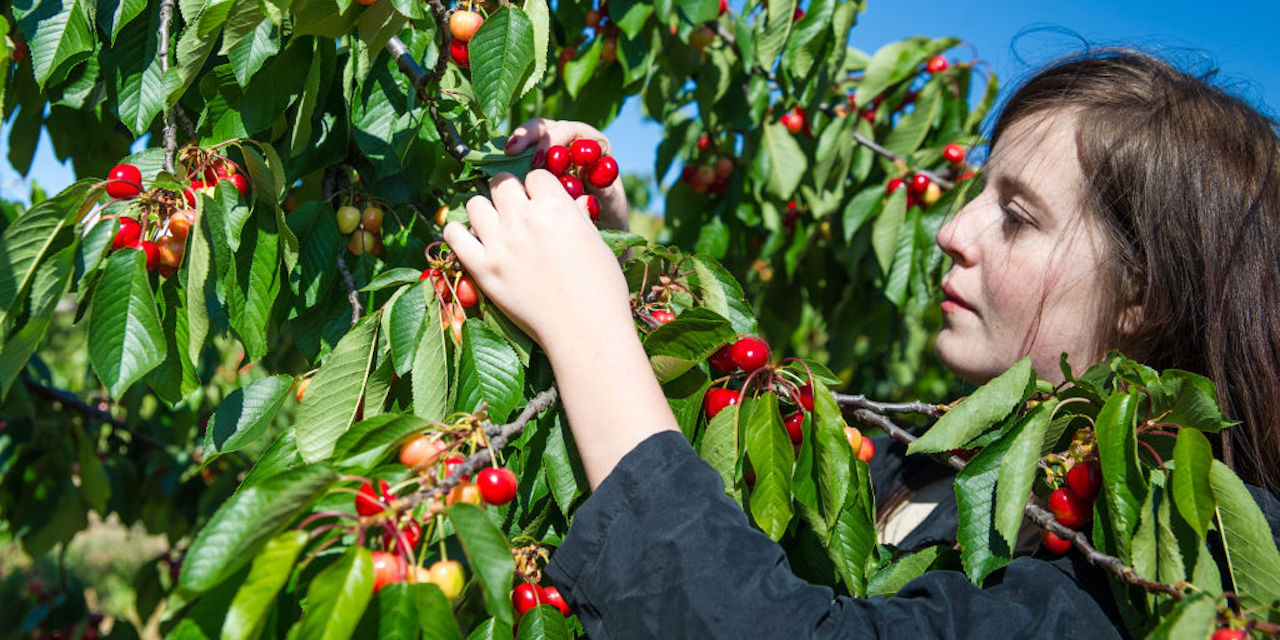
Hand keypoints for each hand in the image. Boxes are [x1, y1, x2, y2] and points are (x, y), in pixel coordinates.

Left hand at [442, 170, 632, 351]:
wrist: (585, 331)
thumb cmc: (602, 289)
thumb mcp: (597, 243)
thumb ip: (577, 217)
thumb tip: (574, 200)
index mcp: (556, 207)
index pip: (535, 176)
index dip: (539, 188)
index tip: (541, 202)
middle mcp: (523, 219)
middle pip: (502, 184)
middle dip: (509, 192)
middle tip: (515, 211)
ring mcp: (499, 244)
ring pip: (475, 203)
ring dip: (484, 209)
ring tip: (494, 225)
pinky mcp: (483, 269)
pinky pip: (454, 235)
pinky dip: (458, 233)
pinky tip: (470, 239)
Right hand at [504, 118, 629, 231]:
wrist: (601, 227)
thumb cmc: (609, 216)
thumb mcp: (611, 205)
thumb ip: (606, 190)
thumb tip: (590, 175)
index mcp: (595, 145)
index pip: (573, 131)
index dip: (555, 141)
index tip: (541, 161)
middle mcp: (575, 142)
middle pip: (550, 127)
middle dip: (531, 134)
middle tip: (514, 150)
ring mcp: (556, 149)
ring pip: (534, 134)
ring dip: (519, 140)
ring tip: (507, 151)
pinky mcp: (539, 160)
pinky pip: (525, 150)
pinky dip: (513, 154)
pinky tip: (500, 161)